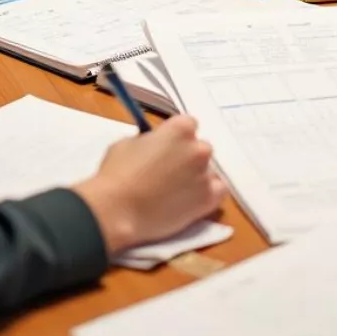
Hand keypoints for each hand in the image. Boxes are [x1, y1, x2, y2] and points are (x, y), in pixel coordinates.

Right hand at [73, 116, 226, 254]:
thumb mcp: (130, 143)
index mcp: (180, 128)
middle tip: (170, 171)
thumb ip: (150, 140)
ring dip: (197, 176)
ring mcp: (205, 175)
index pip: (188, 125)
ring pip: (209, 170)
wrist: (117, 210)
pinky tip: (193, 199)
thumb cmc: (117, 173)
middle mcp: (198, 148)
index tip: (167, 148)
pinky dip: (209, 193)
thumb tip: (156, 146)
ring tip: (178, 191)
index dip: (177, 137)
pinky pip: (219, 192)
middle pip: (200, 148)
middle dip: (188, 157)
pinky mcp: (207, 200)